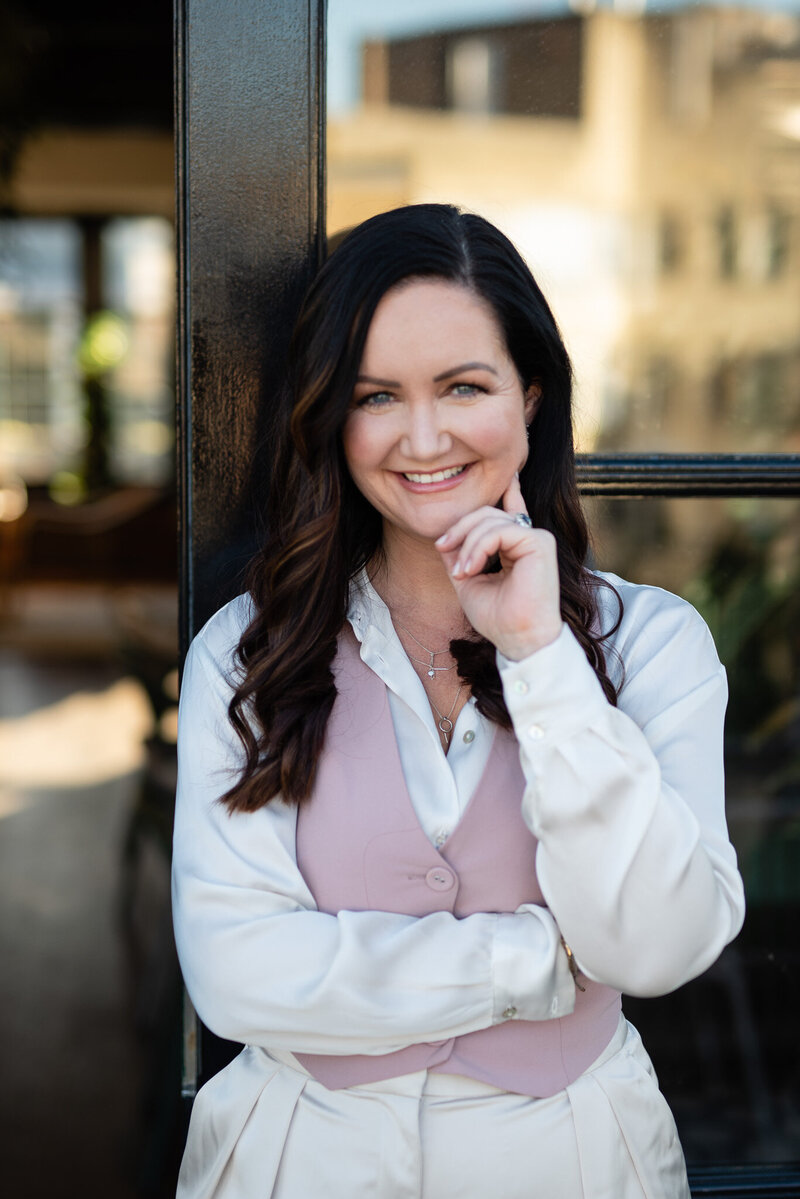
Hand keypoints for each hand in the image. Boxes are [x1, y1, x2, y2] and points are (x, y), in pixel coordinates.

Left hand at [434, 475, 562, 660]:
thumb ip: (460, 555)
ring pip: (490, 520)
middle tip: (442, 547)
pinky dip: (478, 548)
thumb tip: (444, 537)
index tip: (507, 474)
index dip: (507, 490)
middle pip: (487, 513)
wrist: (518, 639)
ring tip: (460, 572)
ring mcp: (536, 538)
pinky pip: (499, 530)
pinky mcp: (539, 542)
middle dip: (460, 527)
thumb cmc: (497, 618)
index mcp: (517, 547)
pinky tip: (471, 568)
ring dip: (467, 545)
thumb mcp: (468, 580)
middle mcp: (529, 539)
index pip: (510, 511)